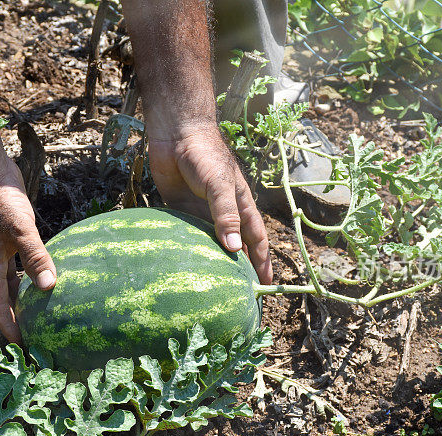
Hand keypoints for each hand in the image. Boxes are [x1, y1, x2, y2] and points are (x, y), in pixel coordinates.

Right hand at [0, 163, 55, 342]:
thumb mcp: (19, 228)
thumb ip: (34, 257)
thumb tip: (49, 288)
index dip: (8, 326)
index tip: (21, 346)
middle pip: (2, 296)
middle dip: (16, 317)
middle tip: (34, 335)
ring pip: (10, 279)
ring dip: (22, 296)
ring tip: (40, 313)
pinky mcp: (7, 234)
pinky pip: (18, 262)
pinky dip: (29, 272)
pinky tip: (43, 275)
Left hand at [148, 124, 272, 283]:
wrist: (176, 134)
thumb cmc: (204, 156)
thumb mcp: (219, 186)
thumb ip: (226, 216)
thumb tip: (235, 250)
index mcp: (241, 206)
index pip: (256, 240)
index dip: (261, 263)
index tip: (265, 286)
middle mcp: (224, 212)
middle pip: (235, 245)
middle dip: (240, 268)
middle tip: (240, 294)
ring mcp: (202, 212)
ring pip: (211, 243)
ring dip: (213, 262)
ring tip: (214, 288)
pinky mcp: (181, 210)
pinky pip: (188, 235)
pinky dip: (190, 250)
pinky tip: (186, 266)